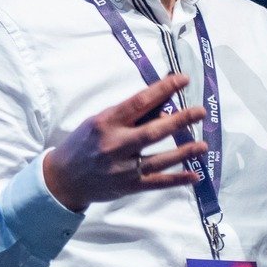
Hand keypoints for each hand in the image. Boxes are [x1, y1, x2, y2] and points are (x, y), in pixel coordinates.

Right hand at [42, 74, 209, 212]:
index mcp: (106, 122)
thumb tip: (163, 102)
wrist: (63, 179)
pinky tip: (195, 175)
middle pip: (153, 131)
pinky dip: (177, 179)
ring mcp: (122, 168)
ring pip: (159, 159)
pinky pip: (157, 183)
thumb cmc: (83, 143)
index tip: (182, 80)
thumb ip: (129, 115)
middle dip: (180, 120)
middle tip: (200, 111)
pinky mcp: (129, 186)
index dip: (163, 89)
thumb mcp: (99, 122)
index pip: (139, 102)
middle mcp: (114, 144)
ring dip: (184, 151)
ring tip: (203, 144)